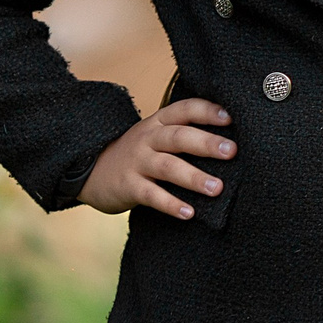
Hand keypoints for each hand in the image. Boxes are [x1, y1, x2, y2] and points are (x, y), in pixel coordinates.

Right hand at [79, 97, 234, 219]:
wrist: (91, 169)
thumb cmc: (140, 153)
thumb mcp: (158, 136)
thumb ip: (186, 135)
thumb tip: (232, 144)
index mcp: (159, 121)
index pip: (185, 109)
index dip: (207, 111)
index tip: (231, 118)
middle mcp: (148, 138)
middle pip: (178, 137)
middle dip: (206, 143)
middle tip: (232, 152)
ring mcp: (137, 162)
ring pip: (167, 166)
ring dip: (194, 177)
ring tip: (217, 188)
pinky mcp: (128, 186)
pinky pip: (151, 195)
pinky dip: (171, 204)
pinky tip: (189, 213)